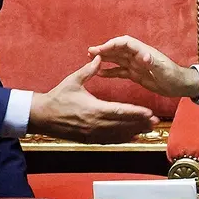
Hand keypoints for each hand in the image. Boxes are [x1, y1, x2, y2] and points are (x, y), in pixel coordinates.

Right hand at [28, 56, 158, 143]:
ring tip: (148, 129)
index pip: (120, 111)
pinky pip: (109, 141)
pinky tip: (133, 137)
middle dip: (140, 123)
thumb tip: (99, 58)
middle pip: (123, 125)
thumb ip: (88, 70)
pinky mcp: (89, 139)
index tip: (149, 112)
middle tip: (155, 121)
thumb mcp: (73, 81)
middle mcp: (95, 124)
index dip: (136, 112)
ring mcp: (92, 133)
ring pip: (118, 135)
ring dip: (134, 132)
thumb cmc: (57, 97)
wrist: (42, 116)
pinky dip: (122, 139)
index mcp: (93, 109)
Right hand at [87, 35, 198, 98]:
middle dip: (104, 49)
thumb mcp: (164, 70)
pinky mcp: (136, 74)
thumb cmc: (174, 76)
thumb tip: (144, 56)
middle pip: (118, 49)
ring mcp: (136, 65)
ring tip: (91, 60)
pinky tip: (100, 74)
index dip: (112, 44)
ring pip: (117, 59)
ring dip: (105, 58)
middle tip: (89, 52)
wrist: (180, 85)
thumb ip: (153, 63)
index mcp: (143, 51)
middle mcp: (138, 56)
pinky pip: (120, 71)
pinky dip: (110, 72)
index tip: (100, 49)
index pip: (125, 43)